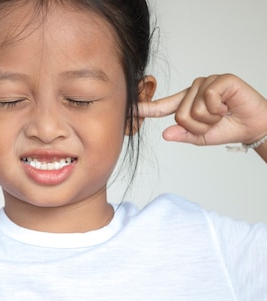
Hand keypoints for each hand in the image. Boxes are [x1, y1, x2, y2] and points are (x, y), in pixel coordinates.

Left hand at [138, 74, 266, 146]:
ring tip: (222, 113)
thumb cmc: (227, 128)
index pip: (162, 107)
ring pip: (193, 110)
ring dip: (210, 119)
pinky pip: (207, 99)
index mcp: (186, 103)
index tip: (130, 110)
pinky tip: (228, 105)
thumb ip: (183, 134)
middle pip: (180, 115)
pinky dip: (218, 109)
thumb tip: (165, 134)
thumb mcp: (201, 137)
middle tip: (215, 121)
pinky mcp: (220, 79)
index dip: (146, 109)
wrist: (253, 126)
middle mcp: (193, 90)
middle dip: (199, 126)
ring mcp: (206, 83)